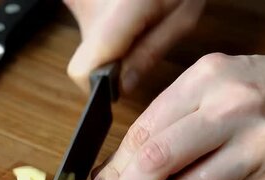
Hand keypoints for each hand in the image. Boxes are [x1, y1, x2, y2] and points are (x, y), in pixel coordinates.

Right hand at [63, 0, 204, 93]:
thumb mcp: (182, 16)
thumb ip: (149, 54)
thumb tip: (122, 87)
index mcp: (118, 12)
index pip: (82, 71)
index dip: (100, 85)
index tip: (121, 79)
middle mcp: (89, 4)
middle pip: (84, 58)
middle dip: (110, 60)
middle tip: (141, 37)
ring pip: (86, 40)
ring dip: (109, 39)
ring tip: (136, 16)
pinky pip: (86, 18)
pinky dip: (103, 21)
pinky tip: (123, 7)